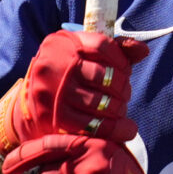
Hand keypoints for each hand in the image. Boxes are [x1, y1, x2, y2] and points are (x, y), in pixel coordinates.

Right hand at [0, 30, 148, 173]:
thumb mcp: (84, 56)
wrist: (29, 102)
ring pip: (101, 103)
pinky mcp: (53, 117)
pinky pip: (92, 125)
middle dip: (123, 89)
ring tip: (120, 111)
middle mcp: (55, 64)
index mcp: (63, 42)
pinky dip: (114, 130)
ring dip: (119, 110)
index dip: (122, 60)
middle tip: (124, 96)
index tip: (126, 71)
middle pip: (106, 76)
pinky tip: (125, 130)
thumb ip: (116, 51)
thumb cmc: (66, 75)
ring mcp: (52, 91)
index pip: (102, 45)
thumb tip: (143, 50)